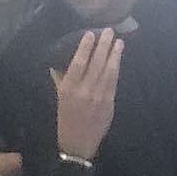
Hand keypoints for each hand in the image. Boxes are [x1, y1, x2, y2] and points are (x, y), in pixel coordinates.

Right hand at [50, 29, 122, 160]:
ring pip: (108, 71)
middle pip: (96, 63)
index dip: (86, 46)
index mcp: (68, 88)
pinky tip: (119, 59)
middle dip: (103, 45)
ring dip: (114, 54)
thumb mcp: (59, 99)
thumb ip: (60, 80)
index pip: (79, 62)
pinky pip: (114, 82)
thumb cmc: (66, 120)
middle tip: (109, 31)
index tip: (90, 33)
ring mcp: (98, 97)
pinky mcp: (109, 104)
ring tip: (118, 41)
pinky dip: (116, 69)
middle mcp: (84, 90)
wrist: (77, 145)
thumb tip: (57, 64)